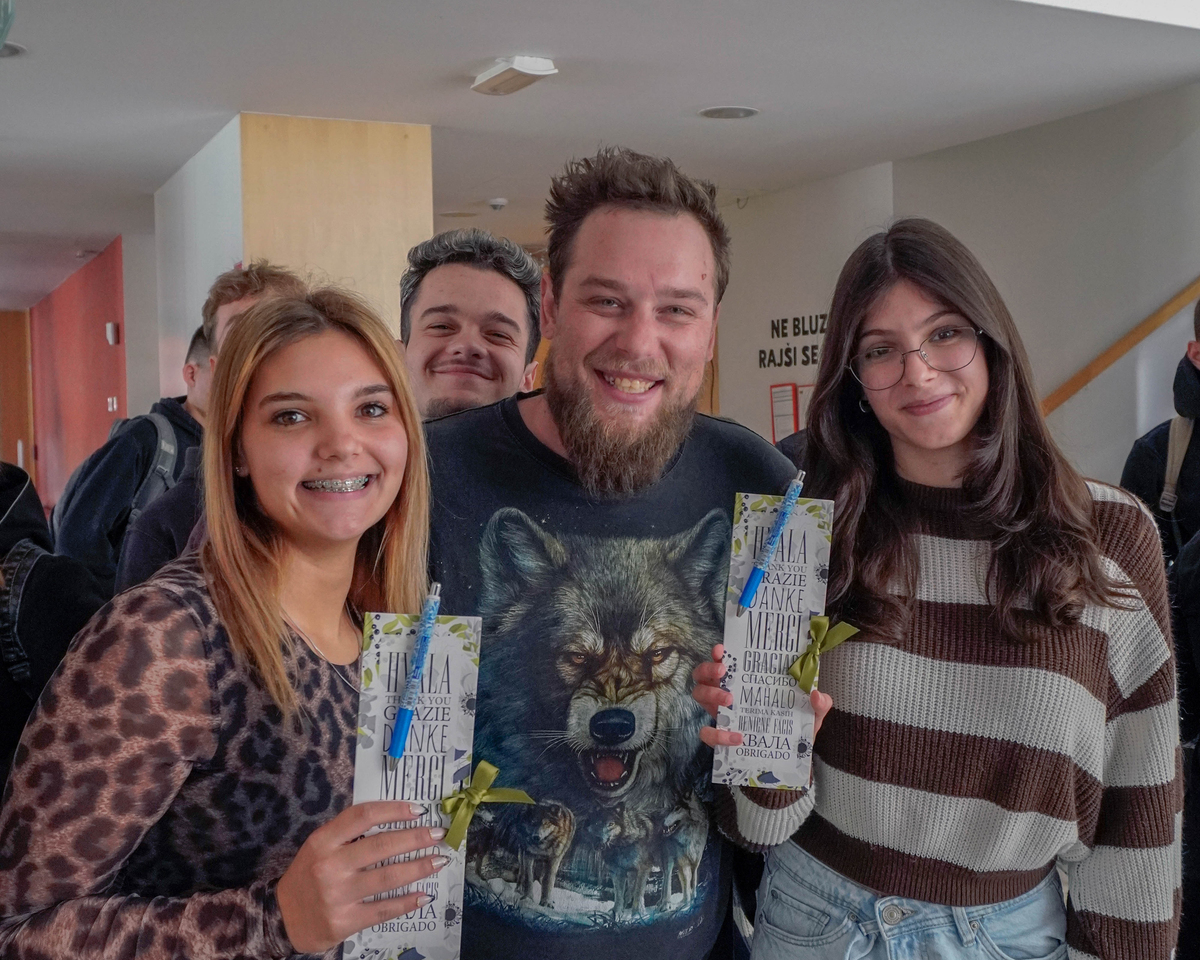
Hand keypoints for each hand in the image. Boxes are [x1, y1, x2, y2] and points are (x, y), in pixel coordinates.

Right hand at [277, 800, 448, 953]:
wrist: (282, 918)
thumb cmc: (308, 876)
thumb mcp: (319, 847)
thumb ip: (349, 834)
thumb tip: (396, 820)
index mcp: (323, 841)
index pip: (363, 816)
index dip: (393, 810)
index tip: (418, 809)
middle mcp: (330, 865)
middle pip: (381, 846)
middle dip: (415, 838)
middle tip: (438, 834)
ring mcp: (337, 895)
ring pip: (388, 877)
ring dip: (419, 868)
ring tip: (439, 860)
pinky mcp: (344, 921)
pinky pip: (383, 909)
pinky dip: (407, 902)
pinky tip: (424, 895)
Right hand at [694, 643, 832, 747]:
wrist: (791, 760)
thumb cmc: (797, 729)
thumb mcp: (812, 715)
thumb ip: (820, 705)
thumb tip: (815, 693)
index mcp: (747, 682)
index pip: (725, 661)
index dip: (718, 653)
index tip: (722, 650)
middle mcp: (728, 693)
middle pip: (703, 673)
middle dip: (708, 668)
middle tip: (723, 672)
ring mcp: (722, 714)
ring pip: (698, 695)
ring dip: (710, 693)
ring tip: (729, 700)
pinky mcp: (720, 737)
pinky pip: (707, 734)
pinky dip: (719, 735)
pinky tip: (738, 737)